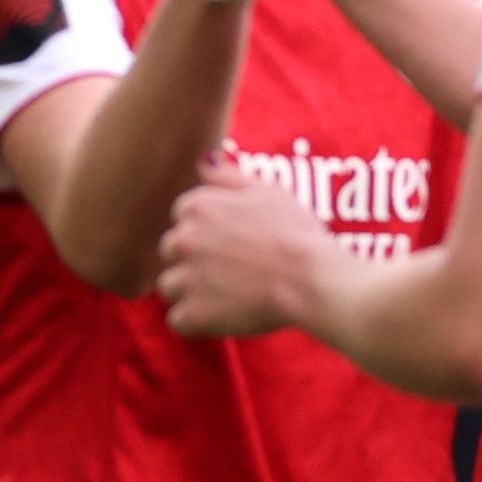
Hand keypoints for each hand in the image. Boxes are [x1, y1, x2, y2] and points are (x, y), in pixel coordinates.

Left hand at [155, 153, 347, 338]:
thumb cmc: (296, 234)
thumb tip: (202, 161)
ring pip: (170, 285)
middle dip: (194, 258)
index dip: (208, 230)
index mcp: (198, 207)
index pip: (182, 215)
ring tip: (228, 293)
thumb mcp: (266, 191)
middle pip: (171, 250)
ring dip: (191, 291)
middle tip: (231, 268)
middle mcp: (183, 239)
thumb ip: (227, 176)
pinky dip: (196, 320)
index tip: (232, 241)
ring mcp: (185, 278)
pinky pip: (178, 320)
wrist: (311, 280)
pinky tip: (223, 313)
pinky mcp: (192, 314)